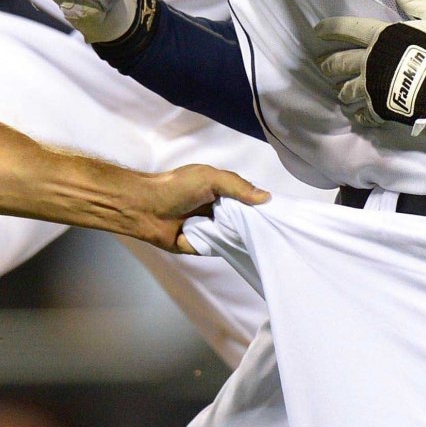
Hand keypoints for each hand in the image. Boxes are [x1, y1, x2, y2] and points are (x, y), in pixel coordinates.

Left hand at [131, 162, 269, 252]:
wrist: (145, 207)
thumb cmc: (175, 187)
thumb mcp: (209, 177)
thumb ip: (237, 185)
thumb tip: (266, 198)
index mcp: (223, 192)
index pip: (249, 201)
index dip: (262, 207)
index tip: (281, 215)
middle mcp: (220, 211)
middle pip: (245, 221)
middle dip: (256, 225)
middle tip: (272, 231)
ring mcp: (212, 229)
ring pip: (235, 237)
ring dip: (242, 237)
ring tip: (258, 240)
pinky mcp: (202, 246)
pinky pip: (220, 249)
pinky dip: (223, 247)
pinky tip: (234, 248)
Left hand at [310, 0, 425, 132]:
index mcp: (380, 37)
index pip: (348, 29)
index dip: (330, 28)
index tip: (317, 30)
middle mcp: (369, 61)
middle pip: (339, 63)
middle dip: (328, 64)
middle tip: (321, 65)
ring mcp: (371, 86)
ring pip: (346, 89)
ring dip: (342, 90)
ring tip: (339, 92)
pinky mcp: (379, 107)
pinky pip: (363, 113)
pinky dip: (359, 115)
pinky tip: (357, 115)